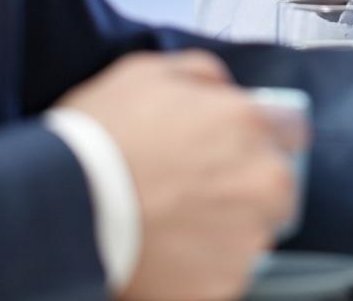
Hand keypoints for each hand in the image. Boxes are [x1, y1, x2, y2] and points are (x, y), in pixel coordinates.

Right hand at [57, 51, 302, 300]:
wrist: (61, 209)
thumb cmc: (99, 139)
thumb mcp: (147, 73)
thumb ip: (203, 77)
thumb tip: (224, 91)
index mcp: (250, 125)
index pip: (291, 130)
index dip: (262, 136)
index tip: (239, 147)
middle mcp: (263, 181)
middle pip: (277, 186)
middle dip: (245, 186)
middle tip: (195, 190)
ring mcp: (246, 238)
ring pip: (252, 232)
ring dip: (224, 228)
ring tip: (173, 223)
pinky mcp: (223, 284)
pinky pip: (223, 272)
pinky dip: (200, 266)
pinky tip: (165, 251)